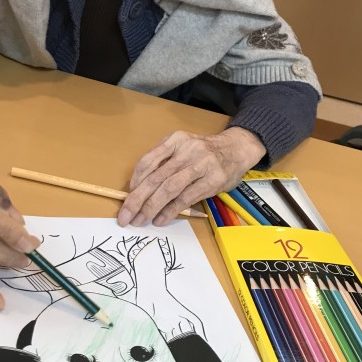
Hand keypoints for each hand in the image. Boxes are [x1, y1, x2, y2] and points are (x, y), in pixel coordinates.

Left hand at [117, 127, 265, 226]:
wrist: (237, 149)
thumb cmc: (204, 151)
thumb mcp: (182, 146)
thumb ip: (164, 160)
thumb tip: (139, 187)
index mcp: (175, 140)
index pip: (148, 161)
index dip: (135, 180)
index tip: (128, 195)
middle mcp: (186, 151)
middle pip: (155, 178)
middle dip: (137, 199)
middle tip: (125, 217)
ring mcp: (200, 166)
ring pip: (169, 189)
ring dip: (151, 208)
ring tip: (140, 221)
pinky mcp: (211, 182)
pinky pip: (185, 198)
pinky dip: (170, 211)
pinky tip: (160, 220)